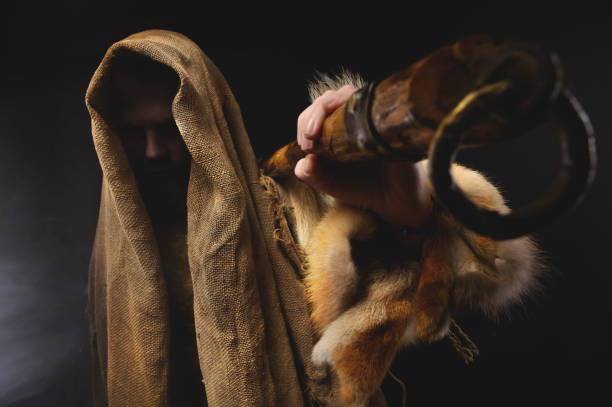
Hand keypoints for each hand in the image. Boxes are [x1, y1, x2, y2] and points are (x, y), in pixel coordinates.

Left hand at [295, 86, 432, 227]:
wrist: (394, 199)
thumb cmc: (363, 189)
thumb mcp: (331, 185)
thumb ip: (313, 176)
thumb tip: (302, 164)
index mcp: (332, 130)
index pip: (314, 112)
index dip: (306, 122)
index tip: (306, 144)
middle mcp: (350, 119)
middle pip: (328, 98)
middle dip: (314, 113)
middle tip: (310, 137)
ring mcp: (369, 117)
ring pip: (348, 94)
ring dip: (331, 104)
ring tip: (321, 130)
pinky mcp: (387, 119)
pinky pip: (374, 102)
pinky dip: (360, 105)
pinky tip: (353, 123)